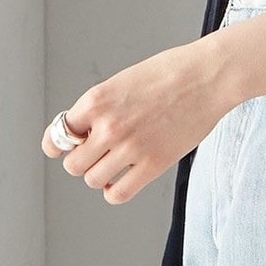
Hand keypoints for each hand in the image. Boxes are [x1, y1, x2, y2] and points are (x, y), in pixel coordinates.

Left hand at [40, 38, 231, 203]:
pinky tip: (122, 179)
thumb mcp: (123, 80)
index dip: (58, 145)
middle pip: (73, 164)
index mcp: (97, 100)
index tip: (61, 148)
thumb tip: (83, 133)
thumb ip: (100, 107)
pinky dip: (114, 191)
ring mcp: (131, 148)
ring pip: (93, 180)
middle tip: (97, 152)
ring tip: (115, 162)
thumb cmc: (170, 72)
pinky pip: (118, 194)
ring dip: (100, 174)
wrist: (208, 76)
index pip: (58, 136)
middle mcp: (109, 126)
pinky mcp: (153, 164)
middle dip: (82, 159)